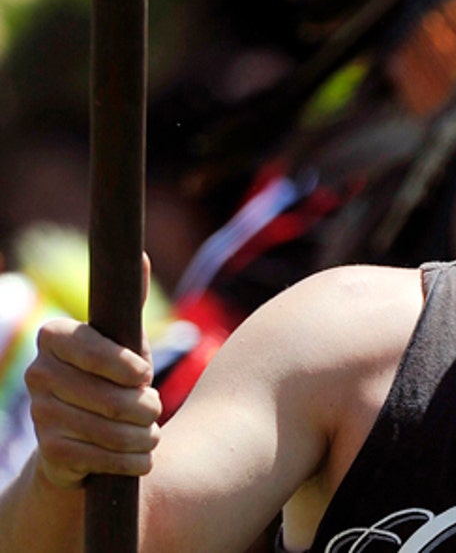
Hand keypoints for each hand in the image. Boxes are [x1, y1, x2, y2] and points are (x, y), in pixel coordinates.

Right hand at [24, 254, 162, 488]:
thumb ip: (131, 302)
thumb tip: (140, 257)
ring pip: (113, 430)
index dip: (128, 366)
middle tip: (154, 408)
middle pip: (113, 397)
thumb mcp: (126, 339)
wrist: (85, 433)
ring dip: (144, 436)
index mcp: (54, 337)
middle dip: (148, 408)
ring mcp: (40, 413)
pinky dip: (133, 460)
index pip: (94, 350)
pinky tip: (139, 455)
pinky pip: (104, 458)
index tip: (145, 374)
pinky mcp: (48, 451)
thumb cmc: (113, 375)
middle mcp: (37, 372)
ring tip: (151, 432)